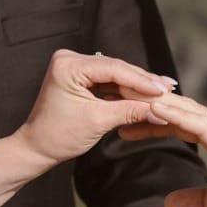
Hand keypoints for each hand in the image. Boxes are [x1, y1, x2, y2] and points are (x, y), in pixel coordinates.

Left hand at [15, 50, 173, 165]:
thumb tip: (161, 110)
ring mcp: (73, 65)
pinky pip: (107, 79)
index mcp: (68, 66)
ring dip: (136, 84)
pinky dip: (125, 88)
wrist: (37, 148)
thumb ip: (130, 111)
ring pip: (114, 73)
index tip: (164, 89)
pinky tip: (146, 93)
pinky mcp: (78, 75)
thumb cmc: (59, 136)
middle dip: (142, 81)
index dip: (141, 80)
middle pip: (116, 68)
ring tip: (163, 90)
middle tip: (170, 87)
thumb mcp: (99, 121)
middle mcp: (69, 58)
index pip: (114, 68)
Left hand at [120, 94, 206, 206]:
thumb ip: (199, 199)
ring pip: (184, 110)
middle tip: (114, 102)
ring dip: (153, 103)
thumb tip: (169, 202)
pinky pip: (197, 123)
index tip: (125, 126)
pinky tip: (153, 111)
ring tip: (123, 95)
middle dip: (146, 107)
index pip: (181, 124)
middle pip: (177, 110)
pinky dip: (174, 115)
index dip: (153, 122)